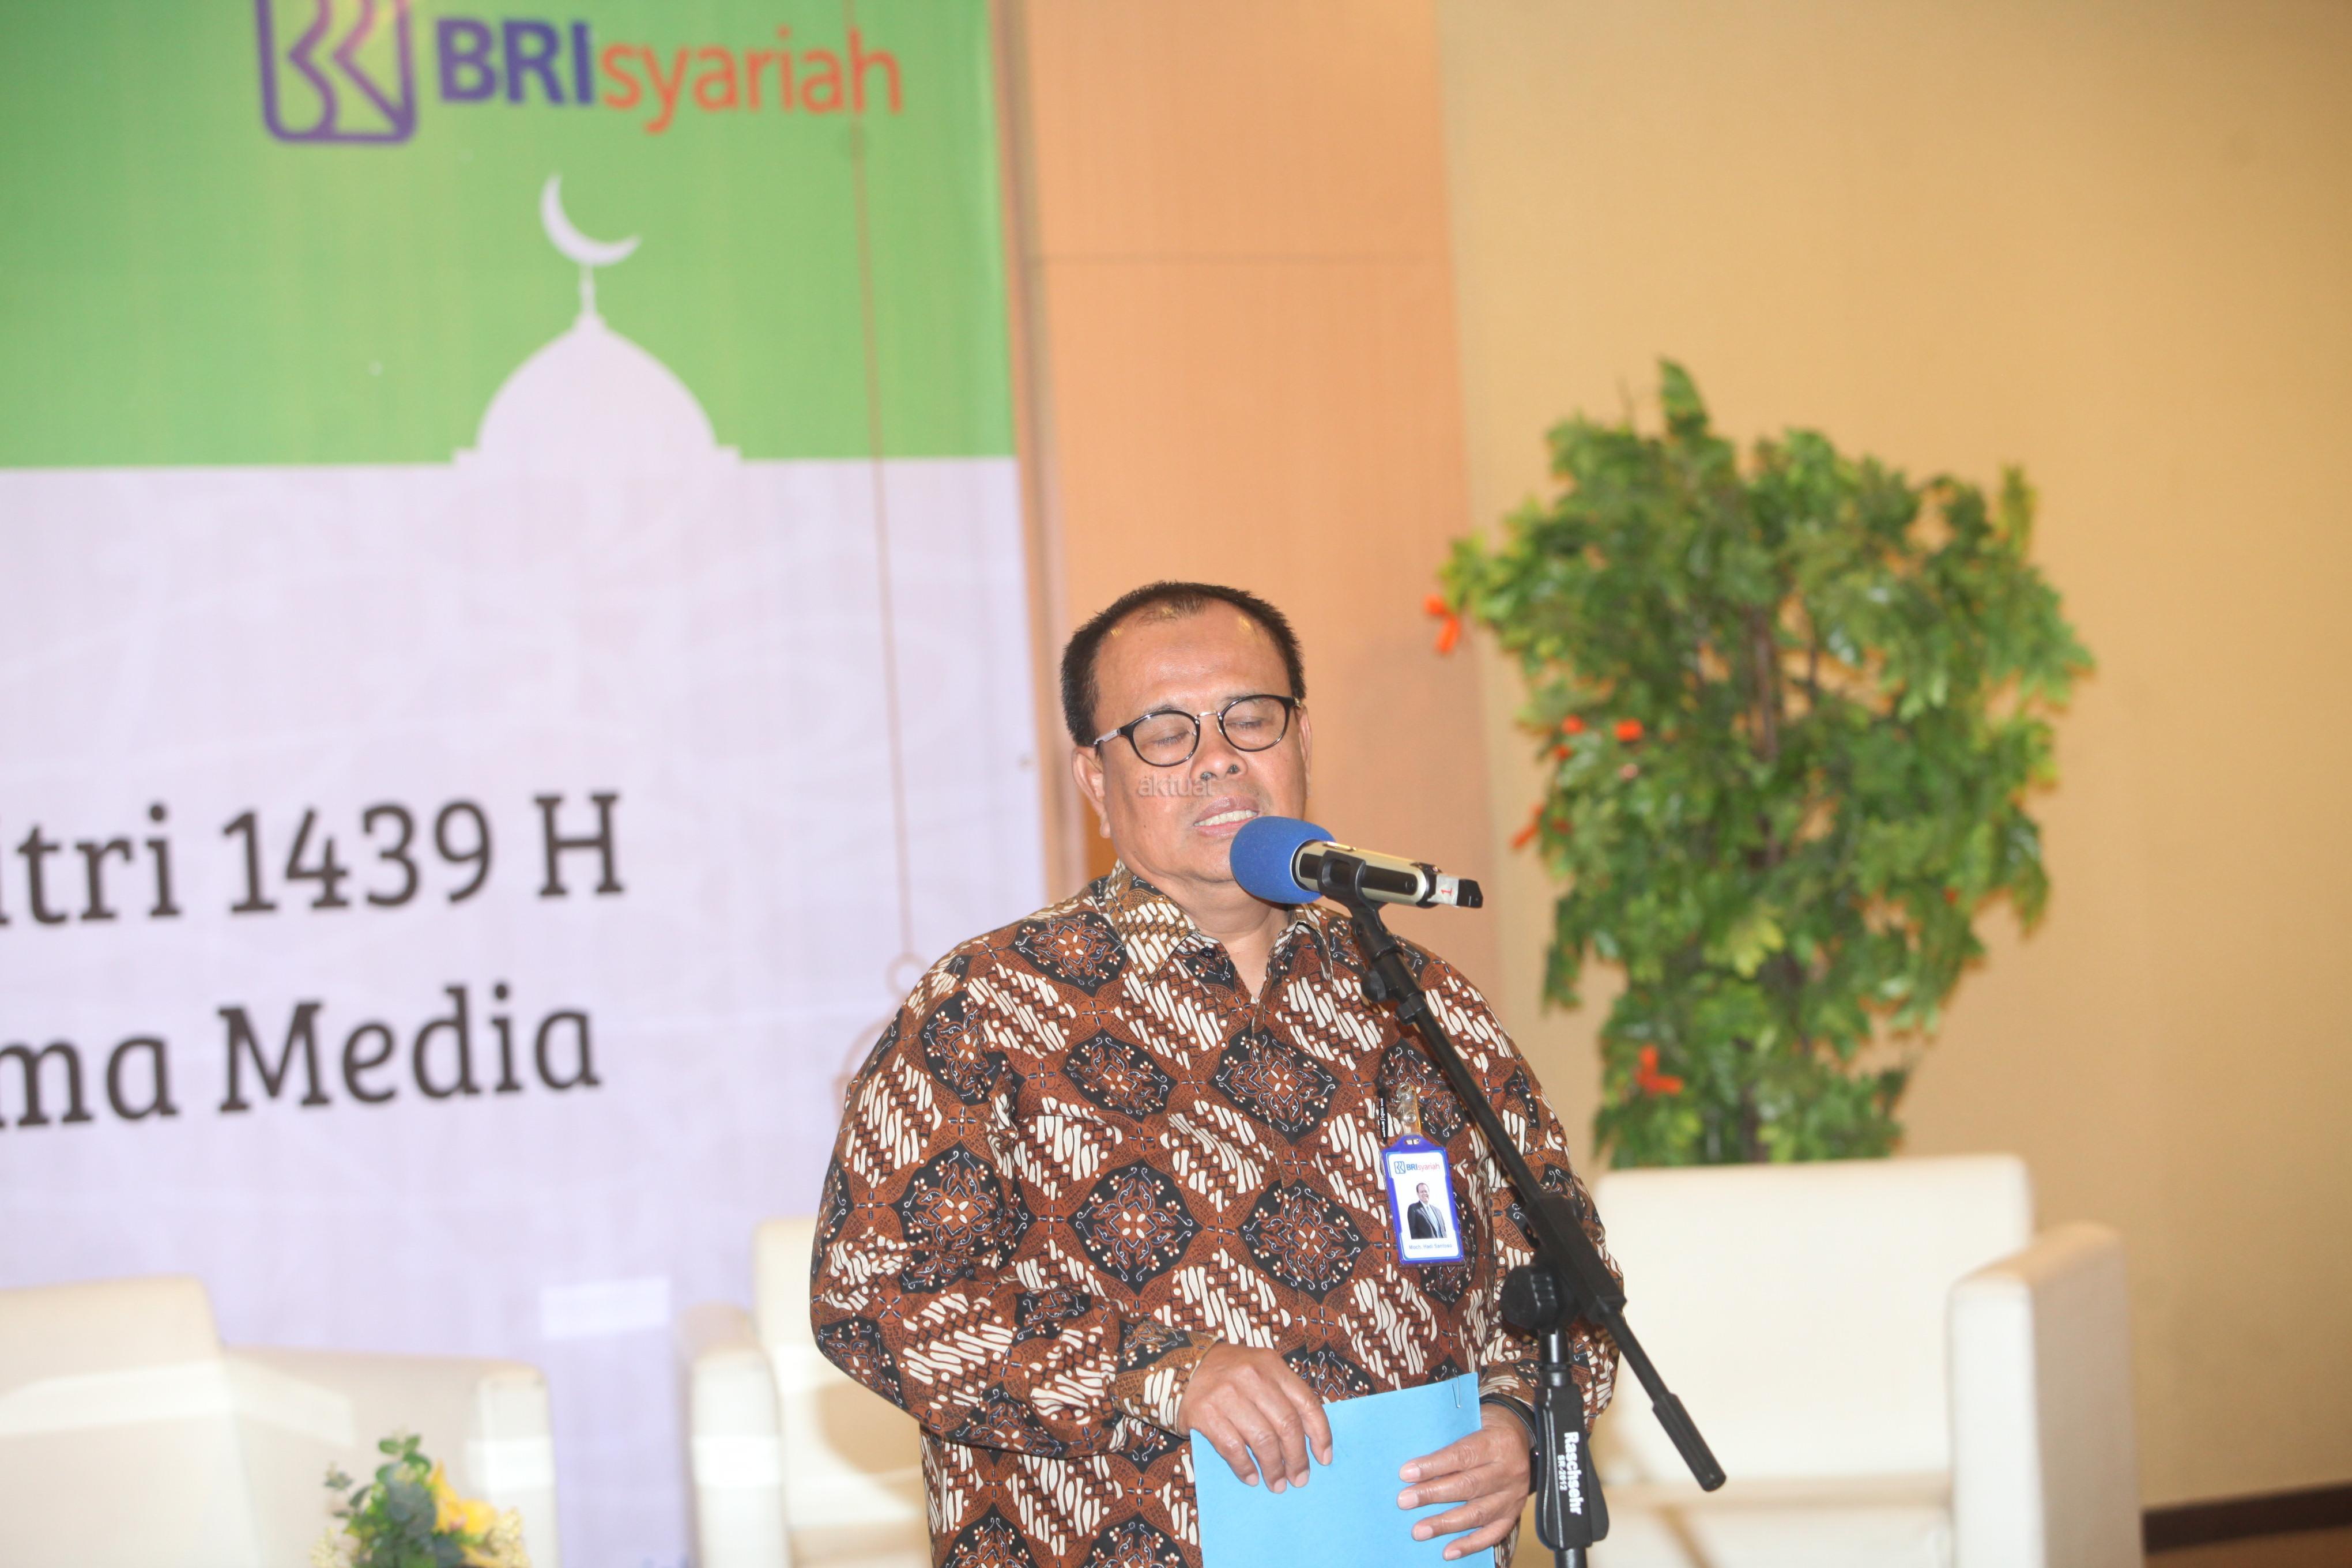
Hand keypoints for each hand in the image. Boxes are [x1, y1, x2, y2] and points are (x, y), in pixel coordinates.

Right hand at [1174, 1344, 1332, 1493]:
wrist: (1178, 1367)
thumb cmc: (1227, 1374)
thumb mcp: (1258, 1370)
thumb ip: (1281, 1395)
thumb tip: (1308, 1438)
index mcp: (1270, 1364)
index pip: (1306, 1402)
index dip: (1319, 1434)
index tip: (1323, 1458)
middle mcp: (1251, 1376)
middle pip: (1286, 1425)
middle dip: (1296, 1458)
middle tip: (1299, 1479)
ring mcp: (1226, 1394)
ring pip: (1262, 1440)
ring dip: (1273, 1468)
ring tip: (1276, 1483)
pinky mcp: (1204, 1413)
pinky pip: (1233, 1448)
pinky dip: (1245, 1468)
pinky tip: (1251, 1477)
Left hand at [1398, 1406, 1530, 1559]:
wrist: (1521, 1435)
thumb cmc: (1487, 1427)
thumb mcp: (1472, 1421)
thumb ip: (1449, 1438)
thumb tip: (1414, 1462)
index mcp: (1497, 1442)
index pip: (1462, 1455)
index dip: (1433, 1465)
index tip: (1406, 1473)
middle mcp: (1508, 1470)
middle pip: (1468, 1486)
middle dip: (1432, 1495)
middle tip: (1405, 1501)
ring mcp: (1513, 1495)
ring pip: (1477, 1513)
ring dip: (1445, 1524)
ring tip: (1419, 1530)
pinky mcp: (1513, 1513)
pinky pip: (1492, 1534)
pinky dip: (1469, 1544)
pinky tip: (1448, 1552)